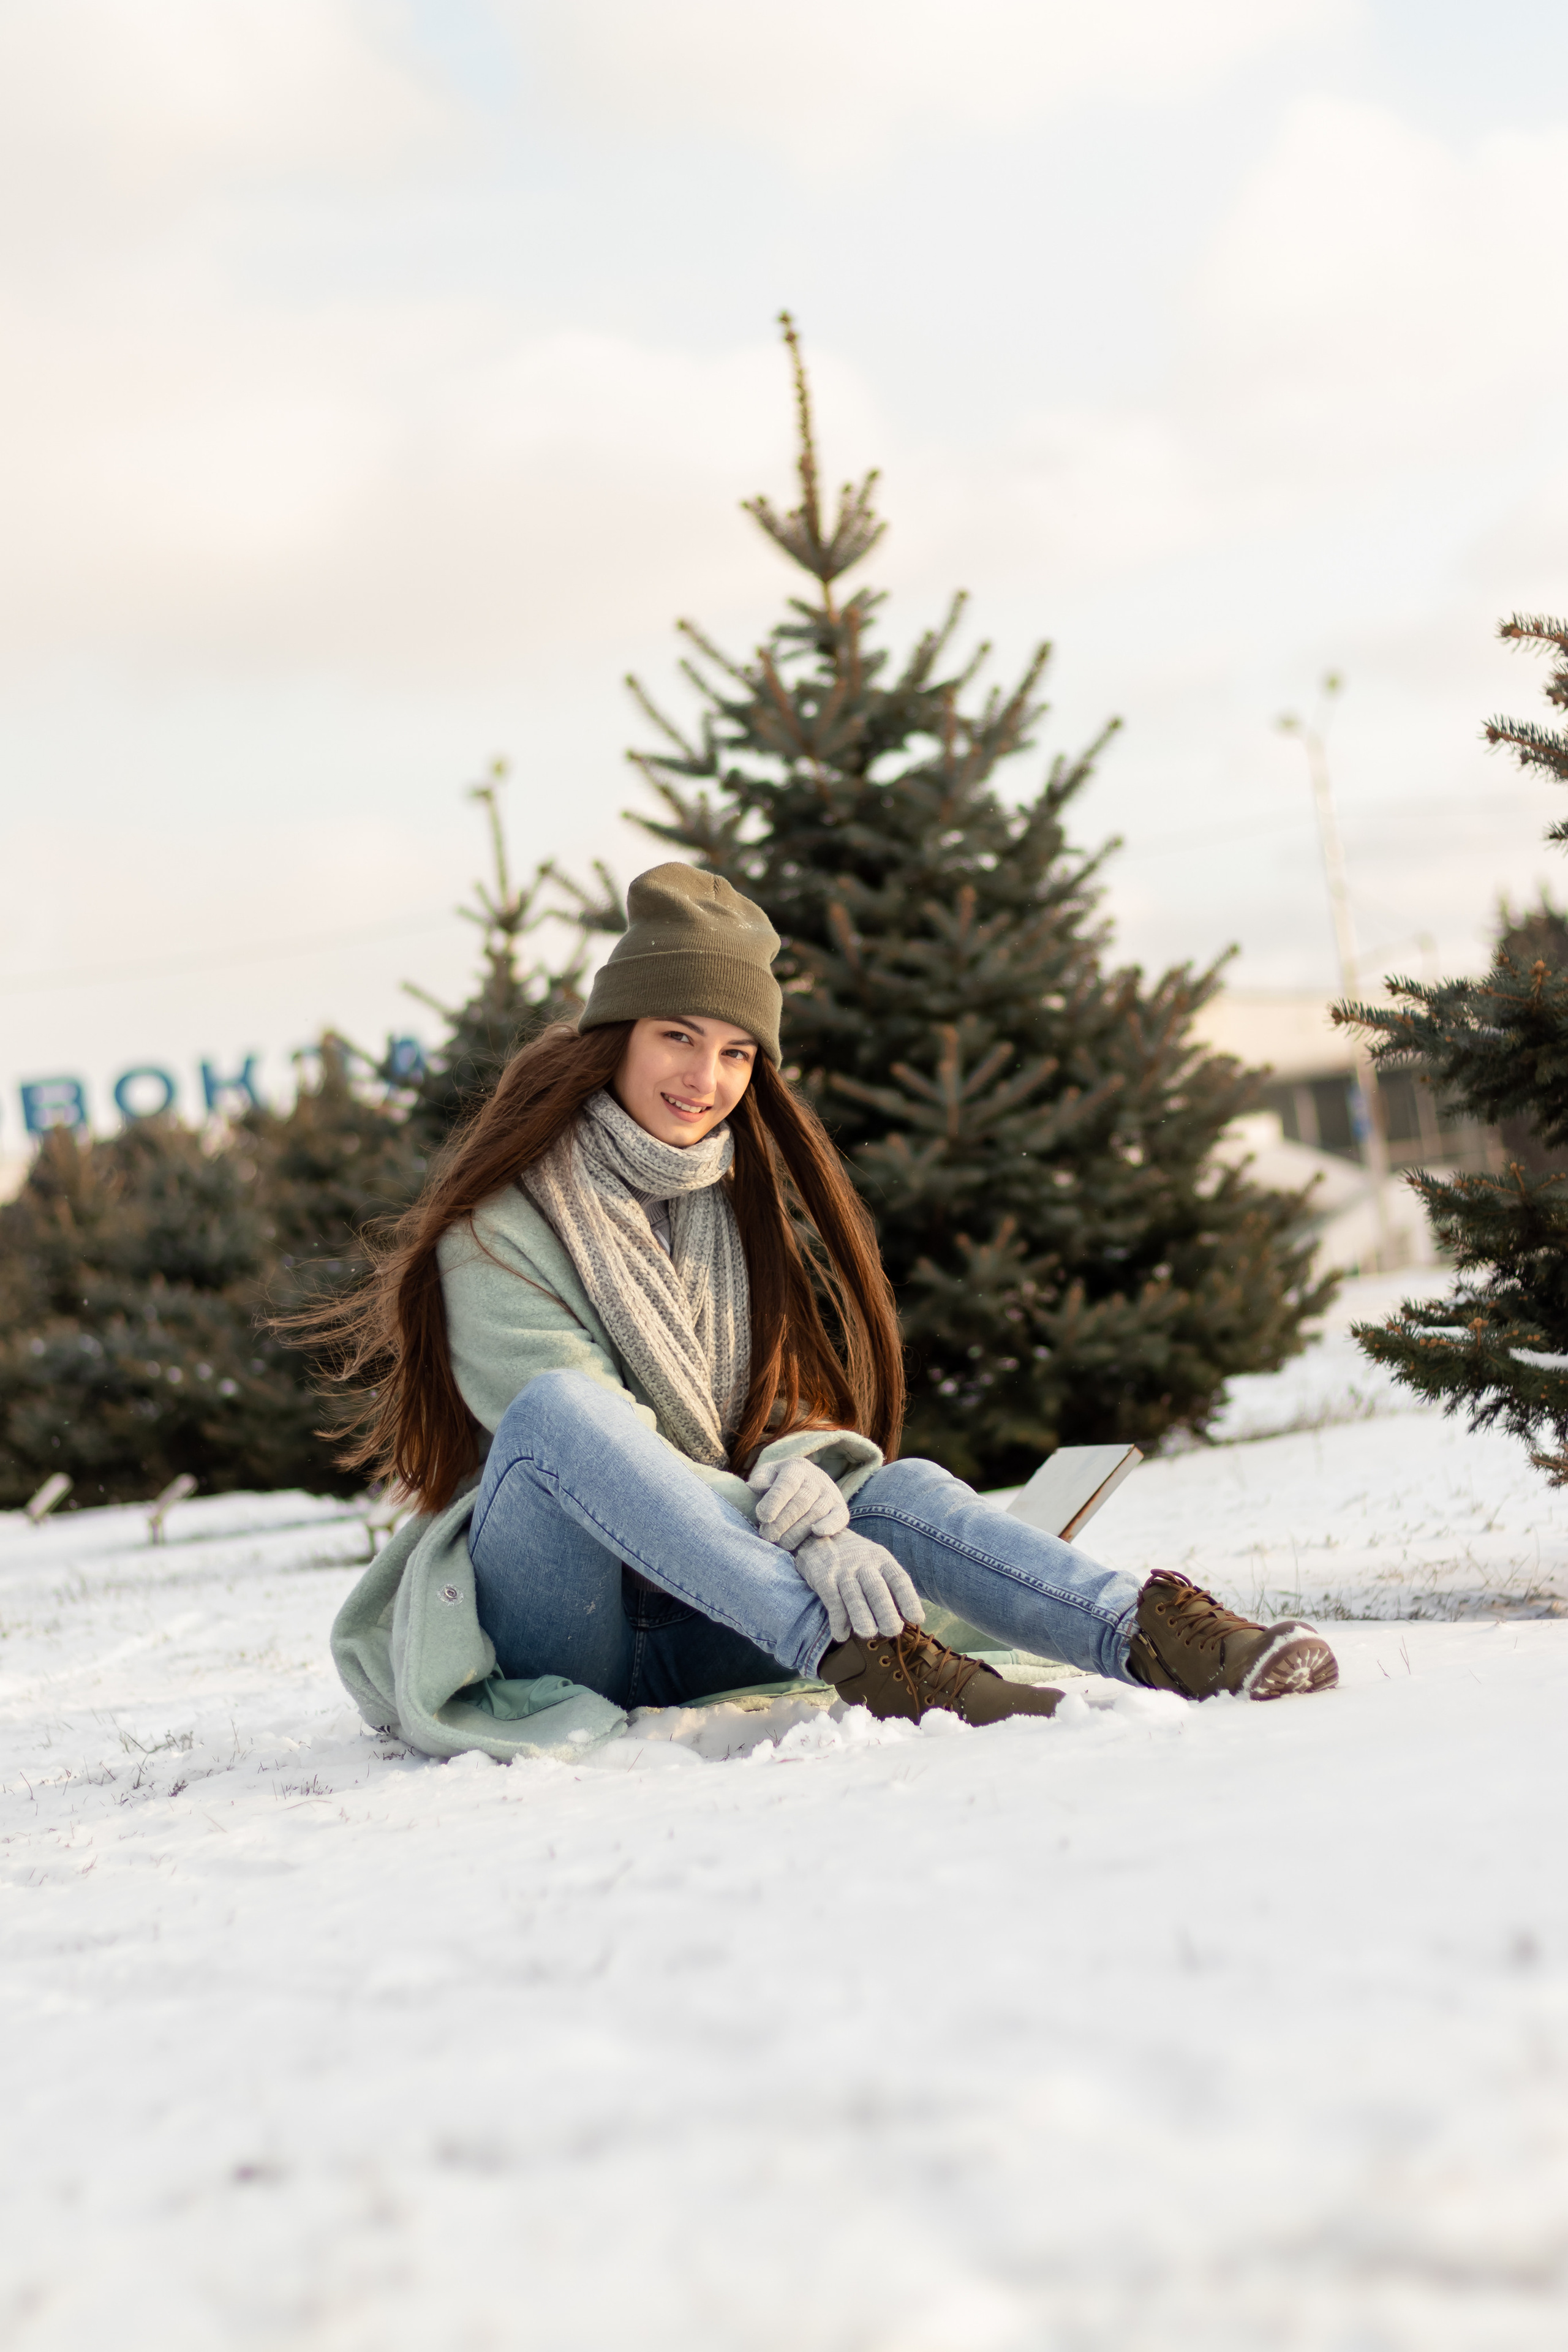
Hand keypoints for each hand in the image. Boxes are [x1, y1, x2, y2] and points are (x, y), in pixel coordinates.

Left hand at [749, 1454, 849, 1551]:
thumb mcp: (768, 1475)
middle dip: (783, 1521)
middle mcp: (816, 1478)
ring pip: (817, 1512)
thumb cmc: (779, 1483)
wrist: (807, 1484)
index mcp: (796, 1467)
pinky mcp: (840, 1508)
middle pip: (801, 1501)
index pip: (787, 1483)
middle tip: (768, 1536)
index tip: (763, 1517)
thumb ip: (760, 1479)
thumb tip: (757, 1486)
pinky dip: (830, 1525)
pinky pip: (839, 1517)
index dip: (775, 1500)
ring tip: (782, 1543)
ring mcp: (830, 1493)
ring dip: (798, 1530)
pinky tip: (818, 1533)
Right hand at [792, 1530, 924, 1643]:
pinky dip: (837, 1620)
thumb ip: (887, 1583)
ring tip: (868, 1633)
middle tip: (893, 1630)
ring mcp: (843, 1571)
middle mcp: (864, 1563)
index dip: (909, 1598)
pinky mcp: (823, 1579)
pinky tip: (841, 1635)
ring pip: (854, 1596)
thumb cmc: (853, 1556)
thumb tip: (904, 1615)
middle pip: (877, 1589)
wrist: (815, 1537)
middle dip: (885, 1610)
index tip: (917, 1618)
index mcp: (882, 1558)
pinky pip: (832, 1602)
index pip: (899, 1579)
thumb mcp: (874, 1559)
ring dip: (861, 1616)